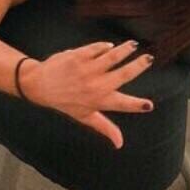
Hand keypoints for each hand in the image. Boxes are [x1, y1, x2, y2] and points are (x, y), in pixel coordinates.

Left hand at [21, 40, 155, 148]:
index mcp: (99, 101)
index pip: (123, 104)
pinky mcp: (77, 56)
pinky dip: (104, 46)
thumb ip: (105, 127)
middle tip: (149, 58)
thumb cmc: (64, 102)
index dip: (137, 105)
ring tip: (133, 45)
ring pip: (112, 57)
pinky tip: (110, 45)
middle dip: (139, 66)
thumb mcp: (85, 116)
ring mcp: (87, 70)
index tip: (149, 105)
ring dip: (124, 50)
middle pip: (123, 74)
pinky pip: (96, 48)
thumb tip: (120, 144)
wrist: (39, 85)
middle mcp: (95, 85)